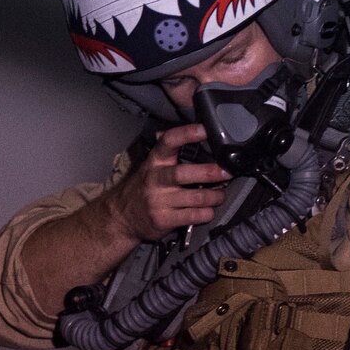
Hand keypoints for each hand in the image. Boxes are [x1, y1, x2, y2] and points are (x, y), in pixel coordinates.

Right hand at [101, 123, 231, 243]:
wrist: (122, 218)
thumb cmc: (144, 187)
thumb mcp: (151, 166)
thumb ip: (169, 152)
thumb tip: (195, 132)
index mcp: (154, 162)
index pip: (168, 142)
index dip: (186, 134)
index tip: (204, 129)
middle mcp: (155, 180)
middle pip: (183, 174)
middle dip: (208, 173)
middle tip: (226, 172)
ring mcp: (159, 201)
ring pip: (195, 198)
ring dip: (214, 196)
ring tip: (221, 194)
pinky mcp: (164, 220)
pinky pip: (194, 216)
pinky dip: (207, 213)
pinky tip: (209, 210)